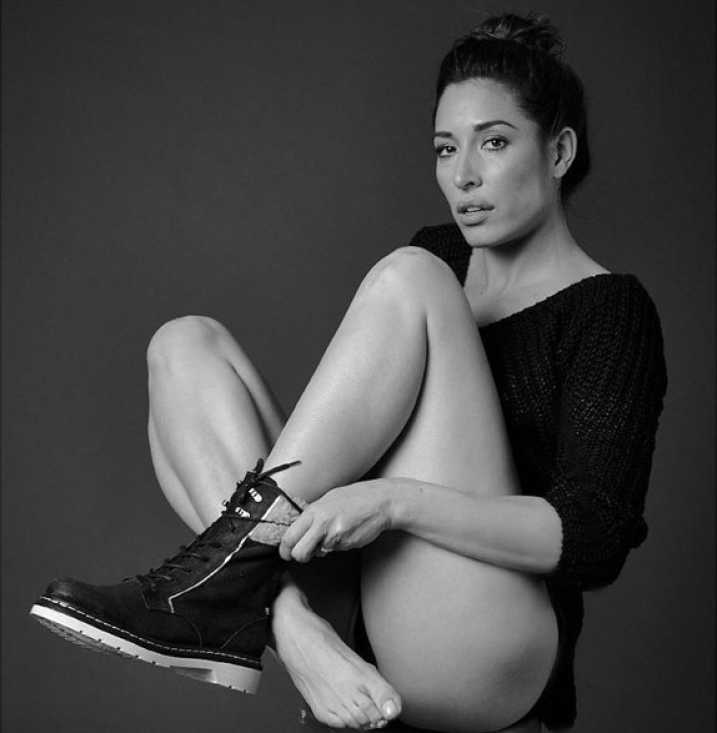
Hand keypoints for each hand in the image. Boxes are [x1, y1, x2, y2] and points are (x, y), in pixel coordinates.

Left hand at [278, 479, 392, 562]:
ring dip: (323, 548)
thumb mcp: (328, 500)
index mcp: (314, 511)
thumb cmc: (356, 497)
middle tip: (304, 554)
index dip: (285, 549)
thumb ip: (313, 515)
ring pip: (319, 553)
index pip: (290, 536)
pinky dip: (338, 545)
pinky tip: (346, 532)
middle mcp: (322, 523)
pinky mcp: (347, 544)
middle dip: (299, 556)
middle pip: (299, 552)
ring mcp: (335, 535)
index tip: (285, 553)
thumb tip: (299, 529)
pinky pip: (335, 550)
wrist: (381, 501)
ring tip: (334, 532)